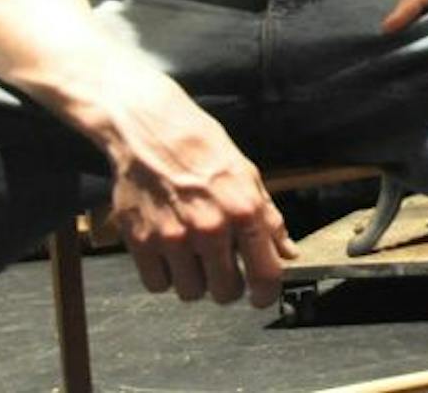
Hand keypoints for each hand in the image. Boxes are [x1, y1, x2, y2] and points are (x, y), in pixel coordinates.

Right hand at [105, 76, 295, 306]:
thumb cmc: (204, 150)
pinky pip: (158, 284)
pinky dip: (165, 276)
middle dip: (229, 286)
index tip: (261, 297)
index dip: (266, 294)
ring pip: (191, 292)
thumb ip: (269, 220)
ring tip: (194, 255)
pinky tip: (170, 253)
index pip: (265, 274)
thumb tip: (287, 253)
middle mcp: (209, 229)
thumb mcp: (249, 177)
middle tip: (224, 269)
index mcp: (243, 212)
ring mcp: (172, 238)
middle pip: (225, 292)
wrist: (151, 131)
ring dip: (195, 281)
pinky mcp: (140, 242)